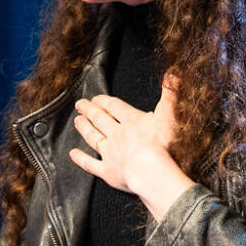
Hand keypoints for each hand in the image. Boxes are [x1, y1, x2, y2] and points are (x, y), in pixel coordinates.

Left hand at [68, 76, 194, 220]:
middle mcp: (117, 134)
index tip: (97, 98)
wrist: (151, 171)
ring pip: (93, 137)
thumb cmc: (163, 145)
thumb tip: (173, 74)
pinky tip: (73, 153)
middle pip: (100, 119)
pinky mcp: (108, 171)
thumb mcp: (169, 115)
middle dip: (90, 110)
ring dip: (84, 128)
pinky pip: (91, 164)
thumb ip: (170, 95)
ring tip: (77, 121)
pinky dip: (81, 158)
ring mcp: (110, 153)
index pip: (115, 107)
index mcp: (132, 120)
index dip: (105, 101)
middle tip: (80, 104)